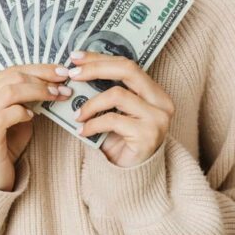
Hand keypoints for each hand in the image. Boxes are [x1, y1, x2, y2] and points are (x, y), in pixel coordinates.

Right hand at [0, 64, 70, 190]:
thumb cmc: (1, 146)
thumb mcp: (11, 116)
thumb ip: (23, 98)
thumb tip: (51, 81)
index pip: (9, 70)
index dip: (38, 68)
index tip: (60, 71)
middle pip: (11, 76)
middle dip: (42, 78)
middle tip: (63, 83)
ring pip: (10, 91)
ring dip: (38, 91)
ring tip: (56, 95)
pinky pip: (7, 113)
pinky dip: (23, 111)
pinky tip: (33, 116)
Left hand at [67, 51, 174, 167]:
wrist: (133, 177)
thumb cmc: (121, 142)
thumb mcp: (114, 112)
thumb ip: (104, 92)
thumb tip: (76, 71)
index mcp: (154, 92)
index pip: (127, 64)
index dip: (100, 58)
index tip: (76, 57)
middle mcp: (161, 102)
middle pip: (128, 70)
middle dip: (96, 68)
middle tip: (72, 74)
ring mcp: (157, 118)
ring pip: (118, 94)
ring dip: (91, 103)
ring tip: (77, 114)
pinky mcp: (148, 135)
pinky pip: (113, 120)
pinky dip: (93, 123)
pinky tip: (83, 131)